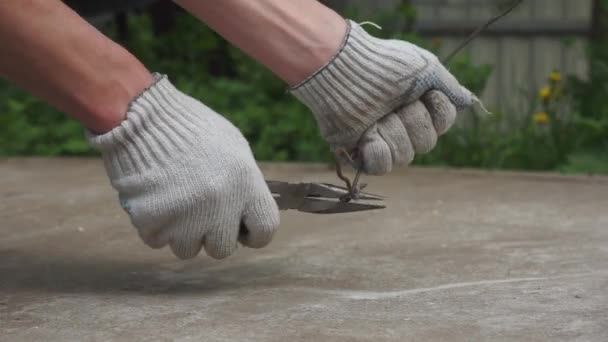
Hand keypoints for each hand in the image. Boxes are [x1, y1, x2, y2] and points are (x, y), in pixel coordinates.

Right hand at [87, 74, 279, 258]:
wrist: (142, 116)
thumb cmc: (192, 128)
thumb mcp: (233, 146)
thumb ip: (245, 184)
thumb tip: (249, 213)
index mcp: (245, 184)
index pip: (265, 230)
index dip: (254, 233)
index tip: (243, 228)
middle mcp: (219, 205)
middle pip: (223, 249)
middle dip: (212, 234)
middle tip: (200, 211)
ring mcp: (184, 217)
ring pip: (188, 249)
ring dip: (182, 232)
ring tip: (175, 199)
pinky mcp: (152, 222)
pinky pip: (157, 241)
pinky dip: (155, 225)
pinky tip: (155, 198)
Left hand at [291, 20, 473, 174]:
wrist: (346, 70)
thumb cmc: (384, 64)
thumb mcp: (425, 68)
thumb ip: (448, 87)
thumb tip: (466, 102)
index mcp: (417, 105)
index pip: (443, 124)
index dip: (438, 113)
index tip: (425, 94)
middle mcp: (401, 124)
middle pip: (426, 144)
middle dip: (413, 122)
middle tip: (394, 105)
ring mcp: (380, 138)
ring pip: (405, 157)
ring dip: (392, 133)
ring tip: (376, 117)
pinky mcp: (359, 150)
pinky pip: (381, 168)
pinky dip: (378, 153)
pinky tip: (369, 136)